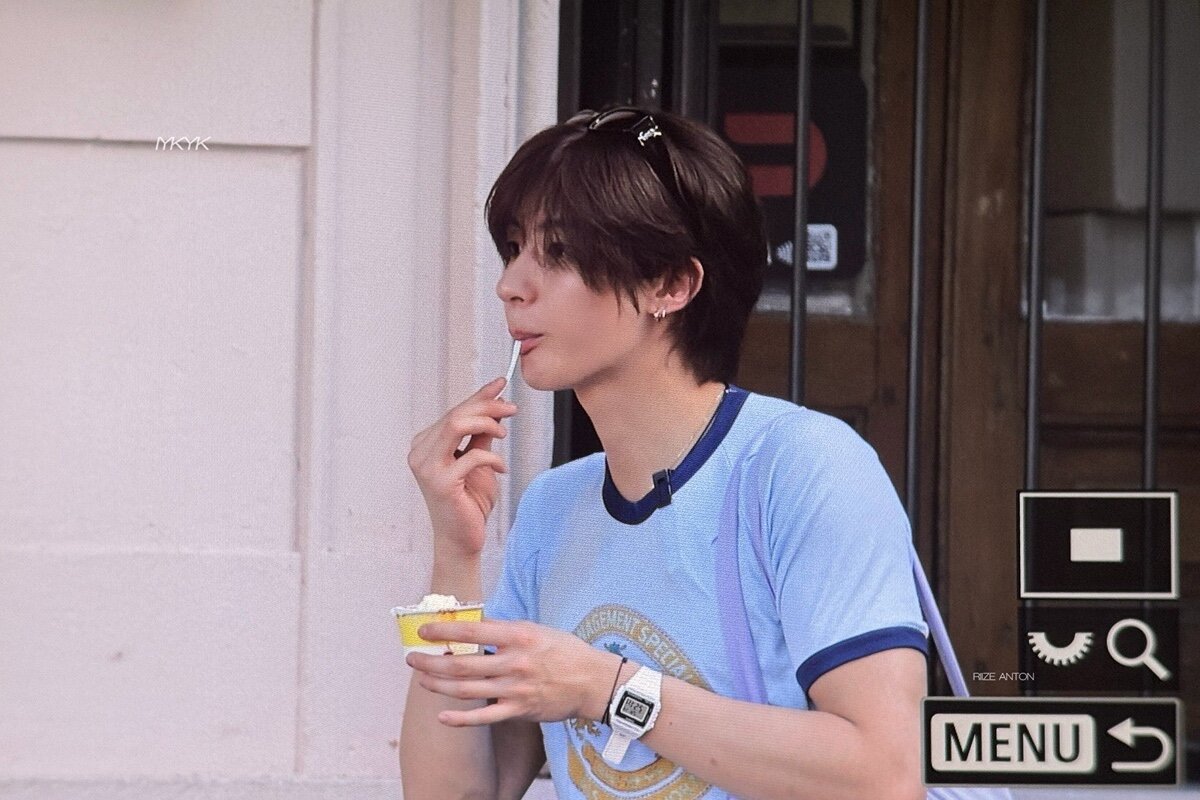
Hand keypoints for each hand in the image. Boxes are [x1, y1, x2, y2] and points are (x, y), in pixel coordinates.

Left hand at [406, 619, 611, 726]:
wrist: (592, 680)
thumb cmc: (563, 650)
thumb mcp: (536, 629)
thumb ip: (505, 629)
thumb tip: (474, 625)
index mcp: (518, 636)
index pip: (472, 630)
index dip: (444, 630)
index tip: (424, 630)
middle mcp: (515, 662)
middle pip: (462, 663)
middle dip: (431, 661)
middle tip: (412, 658)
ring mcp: (516, 689)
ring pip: (467, 689)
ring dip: (438, 685)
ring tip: (421, 679)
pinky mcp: (520, 710)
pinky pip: (485, 717)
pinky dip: (461, 719)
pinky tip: (442, 716)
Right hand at [407, 377, 517, 556]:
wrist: (462, 540)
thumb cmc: (468, 502)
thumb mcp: (477, 461)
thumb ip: (481, 435)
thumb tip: (496, 405)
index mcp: (425, 444)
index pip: (453, 412)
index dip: (478, 396)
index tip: (501, 384)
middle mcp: (420, 453)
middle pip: (455, 415)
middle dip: (487, 407)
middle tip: (512, 408)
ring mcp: (427, 468)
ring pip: (456, 425)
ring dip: (486, 424)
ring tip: (504, 436)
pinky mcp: (440, 483)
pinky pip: (471, 456)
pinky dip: (492, 458)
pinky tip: (501, 468)